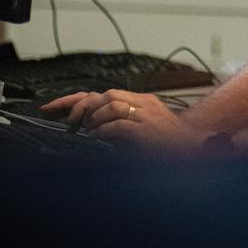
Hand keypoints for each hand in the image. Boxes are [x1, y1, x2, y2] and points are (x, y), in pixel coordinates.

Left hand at [40, 89, 204, 152]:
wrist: (198, 153)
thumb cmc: (172, 147)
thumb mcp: (143, 132)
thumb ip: (120, 126)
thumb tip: (87, 129)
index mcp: (142, 102)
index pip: (102, 94)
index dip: (73, 100)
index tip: (50, 109)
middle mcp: (144, 104)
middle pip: (104, 94)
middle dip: (80, 106)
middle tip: (68, 124)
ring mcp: (148, 116)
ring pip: (111, 103)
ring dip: (92, 118)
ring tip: (85, 132)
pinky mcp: (148, 131)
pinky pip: (120, 124)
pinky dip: (104, 131)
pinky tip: (96, 139)